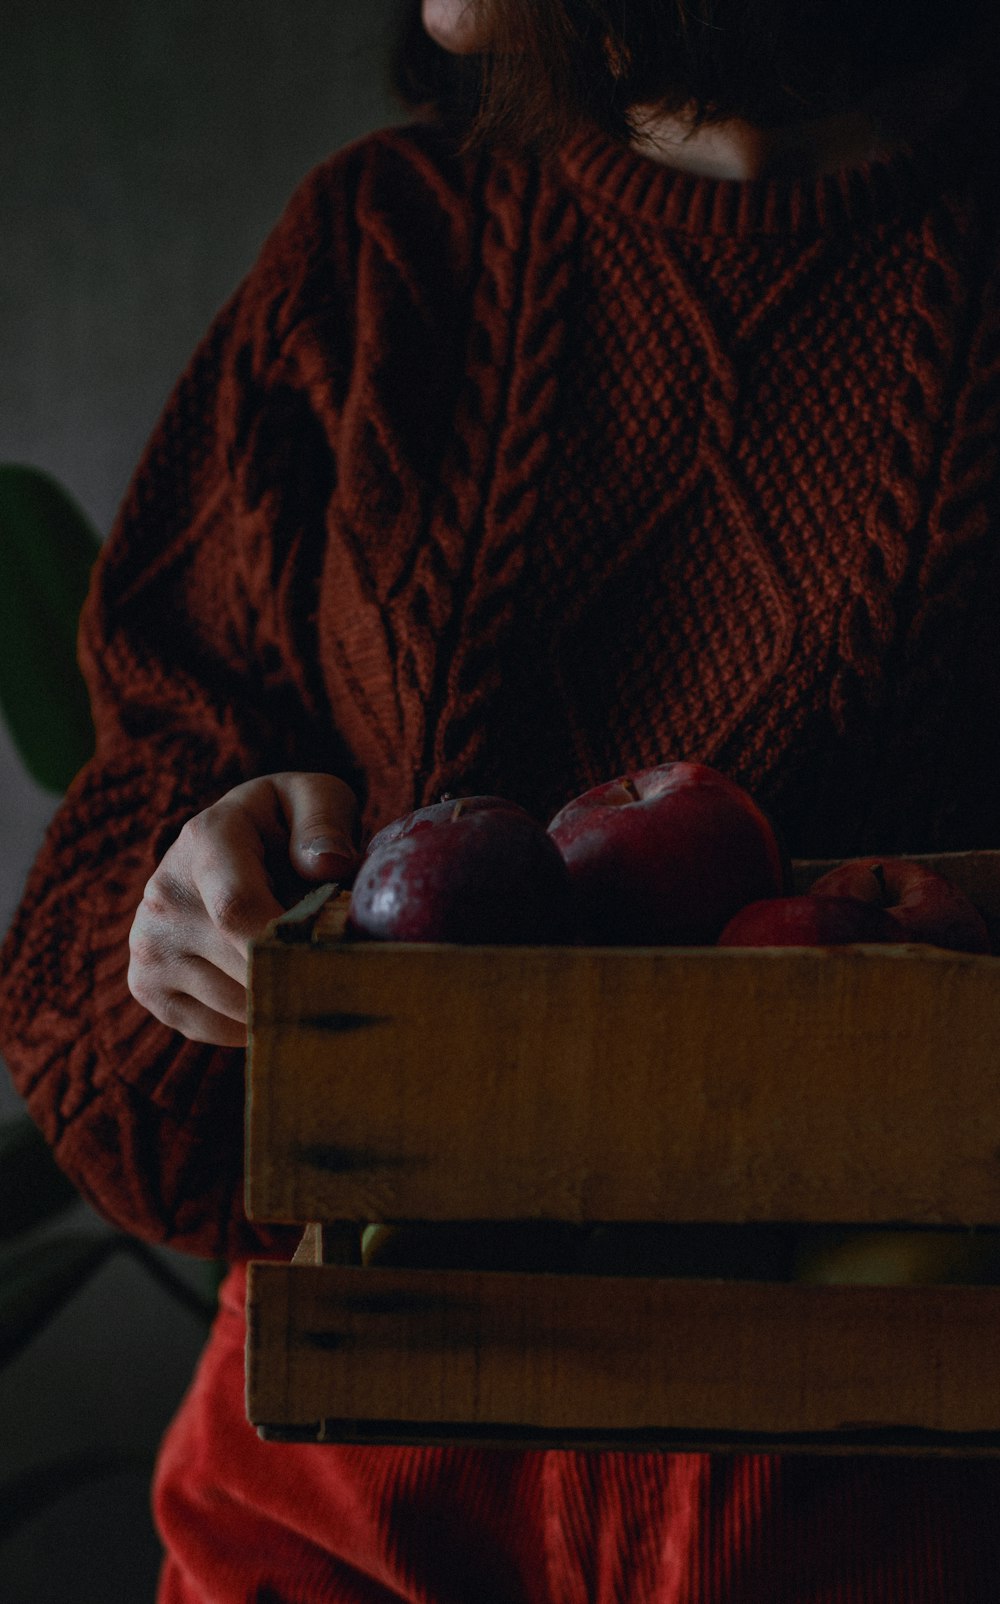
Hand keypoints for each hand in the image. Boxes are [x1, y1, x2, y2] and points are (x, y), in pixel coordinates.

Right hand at [128, 772, 359, 1045]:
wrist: (228, 848)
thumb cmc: (287, 826)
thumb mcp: (314, 798)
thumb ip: (325, 821)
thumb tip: (328, 866)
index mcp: (205, 840)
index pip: (238, 910)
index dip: (291, 945)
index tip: (340, 956)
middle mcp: (163, 893)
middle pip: (242, 965)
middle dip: (305, 975)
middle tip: (349, 974)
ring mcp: (148, 944)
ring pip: (235, 1005)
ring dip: (285, 1000)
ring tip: (311, 972)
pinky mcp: (147, 986)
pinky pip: (218, 1029)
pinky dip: (257, 1022)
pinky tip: (275, 987)